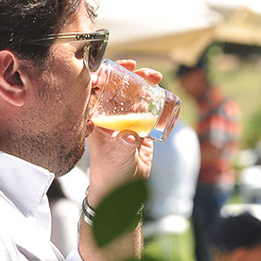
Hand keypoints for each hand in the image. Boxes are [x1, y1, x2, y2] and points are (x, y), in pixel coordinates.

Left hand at [86, 60, 160, 205]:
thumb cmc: (110, 174)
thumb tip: (130, 135)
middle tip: (145, 72)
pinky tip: (162, 95)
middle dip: (131, 76)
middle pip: (119, 89)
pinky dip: (154, 100)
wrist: (122, 192)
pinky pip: (147, 110)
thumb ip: (123, 147)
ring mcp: (126, 122)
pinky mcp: (140, 129)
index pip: (97, 91)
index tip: (119, 68)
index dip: (106, 74)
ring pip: (134, 96)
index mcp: (98, 120)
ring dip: (145, 85)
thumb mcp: (116, 159)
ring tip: (157, 79)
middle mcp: (111, 117)